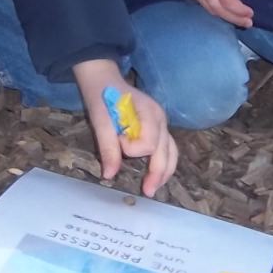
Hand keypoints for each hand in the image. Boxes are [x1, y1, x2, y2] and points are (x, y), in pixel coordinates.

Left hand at [72, 60, 178, 197]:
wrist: (104, 81)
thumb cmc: (103, 97)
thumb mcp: (100, 121)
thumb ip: (107, 148)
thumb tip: (109, 175)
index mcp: (149, 113)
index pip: (149, 143)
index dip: (132, 149)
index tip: (118, 141)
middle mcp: (161, 119)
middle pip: (166, 151)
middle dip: (158, 173)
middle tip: (147, 192)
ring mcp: (162, 123)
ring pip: (172, 152)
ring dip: (165, 171)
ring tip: (155, 188)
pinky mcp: (159, 128)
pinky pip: (168, 149)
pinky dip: (164, 164)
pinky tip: (157, 176)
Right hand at [191, 0, 255, 27]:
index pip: (227, 0)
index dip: (239, 10)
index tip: (251, 13)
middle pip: (218, 9)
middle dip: (234, 18)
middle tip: (248, 23)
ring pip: (210, 9)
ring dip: (226, 16)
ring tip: (240, 19)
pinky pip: (204, 5)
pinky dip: (216, 9)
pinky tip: (226, 6)